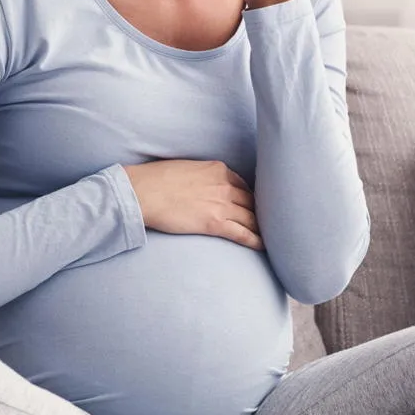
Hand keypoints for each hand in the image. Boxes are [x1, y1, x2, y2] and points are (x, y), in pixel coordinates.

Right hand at [121, 159, 263, 250]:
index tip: (254, 207)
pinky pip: (243, 233)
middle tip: (269, 224)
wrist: (143, 191)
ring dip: (262, 227)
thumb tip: (205, 186)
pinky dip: (256, 240)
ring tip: (272, 237)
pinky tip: (264, 246)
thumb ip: (203, 176)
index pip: (244, 185)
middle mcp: (225, 184)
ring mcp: (222, 204)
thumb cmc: (157, 179)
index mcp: (218, 169)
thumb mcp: (187, 168)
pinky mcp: (215, 223)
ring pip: (251, 217)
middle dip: (261, 213)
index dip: (250, 198)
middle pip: (252, 201)